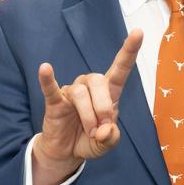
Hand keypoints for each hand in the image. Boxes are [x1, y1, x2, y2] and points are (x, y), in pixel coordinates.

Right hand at [31, 29, 143, 179]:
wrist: (67, 152)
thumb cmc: (89, 140)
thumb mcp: (106, 144)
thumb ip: (111, 138)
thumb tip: (105, 131)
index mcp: (108, 93)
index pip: (120, 68)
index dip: (129, 51)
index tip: (138, 32)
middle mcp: (90, 87)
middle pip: (99, 82)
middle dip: (103, 107)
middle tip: (102, 129)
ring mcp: (71, 92)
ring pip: (81, 93)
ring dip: (88, 116)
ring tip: (90, 132)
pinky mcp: (55, 102)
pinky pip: (51, 88)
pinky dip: (48, 79)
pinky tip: (45, 68)